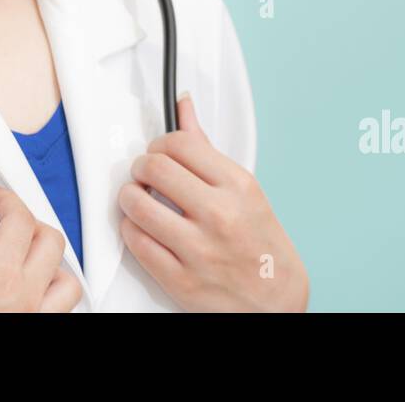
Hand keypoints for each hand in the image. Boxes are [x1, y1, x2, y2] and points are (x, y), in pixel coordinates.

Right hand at [0, 183, 81, 311]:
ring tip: (26, 260)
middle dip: (29, 224)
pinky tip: (31, 301)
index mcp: (1, 279)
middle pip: (50, 242)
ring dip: (50, 264)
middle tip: (4, 223)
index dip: (7, 199)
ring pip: (67, 281)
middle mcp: (29, 299)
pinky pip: (62, 314)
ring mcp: (39, 321)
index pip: (20, 220)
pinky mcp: (39, 336)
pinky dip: (53, 299)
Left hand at [118, 93, 307, 311]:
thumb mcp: (243, 189)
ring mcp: (198, 250)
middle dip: (140, 168)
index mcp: (237, 186)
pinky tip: (142, 228)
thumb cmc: (260, 241)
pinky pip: (136, 243)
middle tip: (144, 174)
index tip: (159, 153)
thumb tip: (183, 106)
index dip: (159, 145)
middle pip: (153, 168)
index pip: (179, 144)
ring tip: (138, 199)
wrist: (275, 299)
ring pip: (137, 205)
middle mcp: (219, 215)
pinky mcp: (180, 280)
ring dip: (129, 198)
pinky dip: (131, 230)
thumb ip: (205, 148)